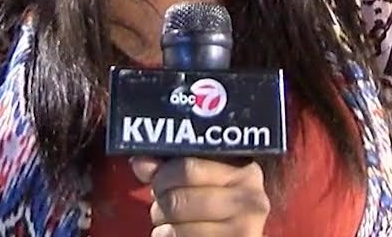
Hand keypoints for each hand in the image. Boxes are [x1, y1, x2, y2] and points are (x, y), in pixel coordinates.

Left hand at [131, 157, 269, 236]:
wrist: (232, 236)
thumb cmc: (214, 211)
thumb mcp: (200, 182)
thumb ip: (170, 167)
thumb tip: (140, 162)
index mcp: (245, 172)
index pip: (187, 168)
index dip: (163, 176)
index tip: (161, 181)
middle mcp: (250, 201)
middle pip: (177, 200)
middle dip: (161, 205)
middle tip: (166, 207)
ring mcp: (242, 231)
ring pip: (175, 229)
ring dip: (163, 229)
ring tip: (175, 225)